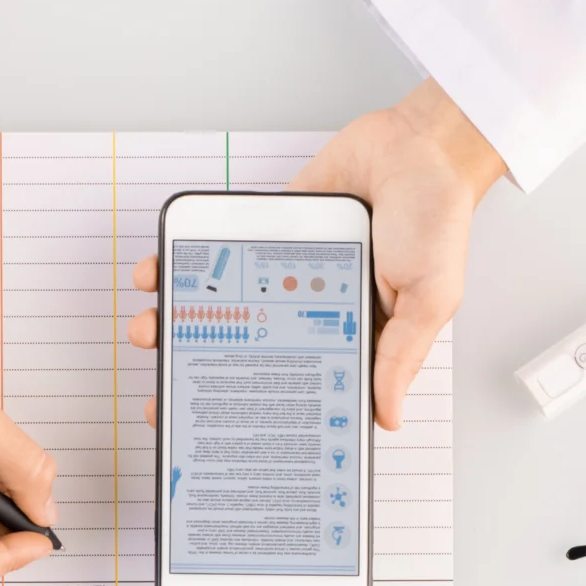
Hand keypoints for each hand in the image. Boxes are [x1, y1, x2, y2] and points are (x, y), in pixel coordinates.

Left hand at [125, 79, 506, 429]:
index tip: (222, 437)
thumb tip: (388, 417)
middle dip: (205, 373)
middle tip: (165, 395)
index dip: (262, 415)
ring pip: (225, 305)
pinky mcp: (269, 234)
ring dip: (182, 318)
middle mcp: (314, 312)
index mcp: (354, 338)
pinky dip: (187, 262)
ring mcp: (286, 273)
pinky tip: (158, 272)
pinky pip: (221, 252)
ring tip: (149, 330)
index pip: (300, 388)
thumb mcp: (429, 300)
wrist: (421, 147)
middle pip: (250, 352)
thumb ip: (401, 357)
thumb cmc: (436, 222)